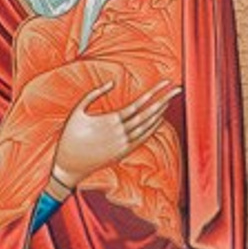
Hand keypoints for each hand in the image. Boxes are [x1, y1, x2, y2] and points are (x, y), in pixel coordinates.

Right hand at [51, 74, 180, 188]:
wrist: (70, 165)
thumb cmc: (70, 136)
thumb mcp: (77, 110)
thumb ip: (94, 94)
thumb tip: (112, 83)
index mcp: (111, 120)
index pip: (138, 104)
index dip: (153, 93)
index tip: (165, 83)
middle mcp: (122, 133)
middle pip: (148, 114)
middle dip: (164, 100)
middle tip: (177, 89)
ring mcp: (125, 144)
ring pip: (148, 126)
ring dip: (160, 112)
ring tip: (170, 100)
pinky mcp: (125, 152)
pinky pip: (144, 138)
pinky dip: (153, 128)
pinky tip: (160, 118)